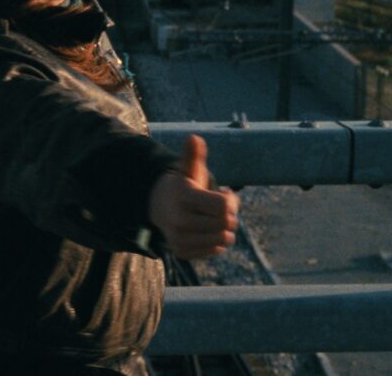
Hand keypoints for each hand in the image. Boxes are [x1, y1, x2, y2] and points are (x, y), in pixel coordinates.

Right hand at [147, 134, 239, 259]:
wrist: (161, 207)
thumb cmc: (184, 186)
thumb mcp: (188, 169)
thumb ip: (193, 155)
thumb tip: (194, 138)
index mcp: (184, 197)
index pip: (224, 206)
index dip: (230, 200)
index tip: (224, 193)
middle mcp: (179, 220)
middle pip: (226, 224)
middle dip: (230, 215)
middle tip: (221, 208)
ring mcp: (179, 239)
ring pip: (223, 240)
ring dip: (225, 229)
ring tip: (214, 219)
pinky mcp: (182, 252)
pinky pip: (215, 250)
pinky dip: (216, 242)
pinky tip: (206, 231)